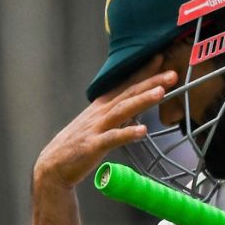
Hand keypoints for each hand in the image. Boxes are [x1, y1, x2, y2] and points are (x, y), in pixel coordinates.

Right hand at [32, 57, 176, 190]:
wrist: (53, 166)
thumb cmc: (78, 145)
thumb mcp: (98, 124)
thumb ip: (116, 114)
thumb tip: (136, 106)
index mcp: (102, 106)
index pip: (126, 85)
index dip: (143, 72)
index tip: (161, 58)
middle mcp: (100, 113)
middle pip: (128, 93)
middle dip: (150, 82)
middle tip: (172, 75)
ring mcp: (97, 128)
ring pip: (122, 110)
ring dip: (142, 100)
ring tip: (161, 93)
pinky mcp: (93, 146)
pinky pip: (112, 139)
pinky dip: (127, 134)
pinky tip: (142, 131)